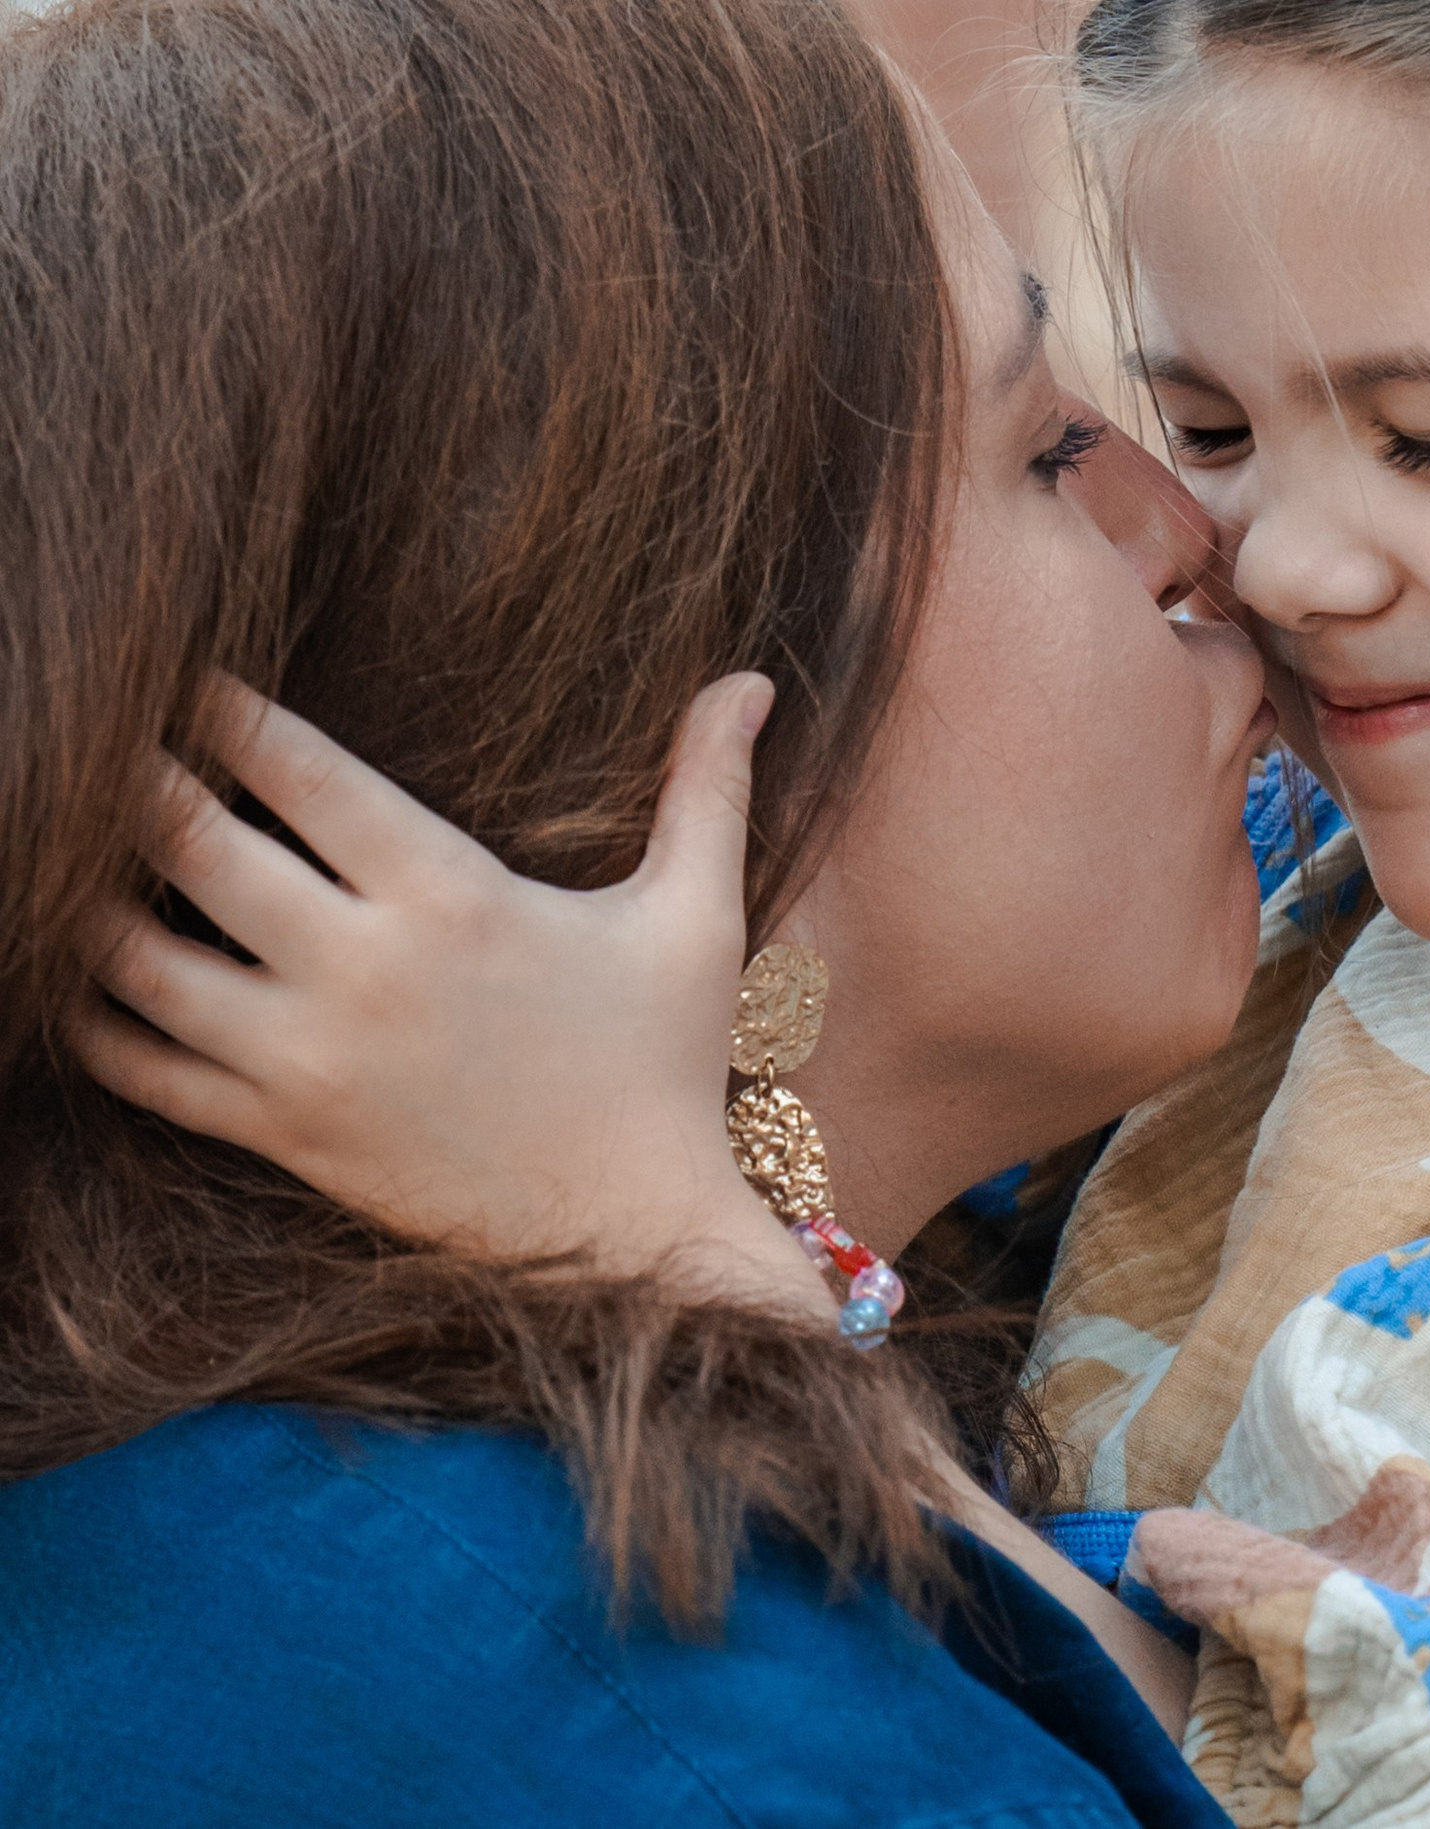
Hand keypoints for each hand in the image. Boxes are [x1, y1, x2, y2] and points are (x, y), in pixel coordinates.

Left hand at [71, 673, 831, 1320]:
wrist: (638, 1235)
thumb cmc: (670, 1067)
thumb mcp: (697, 918)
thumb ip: (710, 788)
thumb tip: (755, 680)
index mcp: (451, 896)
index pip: (295, 768)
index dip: (218, 705)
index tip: (178, 669)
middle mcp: (362, 970)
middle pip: (186, 841)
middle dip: (128, 777)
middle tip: (93, 735)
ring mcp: (309, 1060)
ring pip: (133, 957)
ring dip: (88, 894)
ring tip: (70, 846)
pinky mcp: (284, 1134)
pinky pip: (141, 1068)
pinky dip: (91, 1018)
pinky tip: (83, 973)